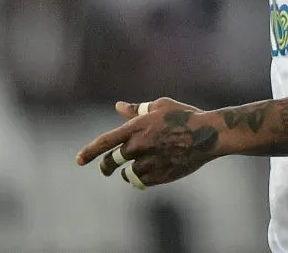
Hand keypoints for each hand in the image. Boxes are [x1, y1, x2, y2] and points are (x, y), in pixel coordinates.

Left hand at [75, 97, 220, 188]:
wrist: (208, 135)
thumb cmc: (185, 116)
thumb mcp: (160, 106)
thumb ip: (136, 109)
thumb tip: (119, 106)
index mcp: (136, 128)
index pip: (104, 142)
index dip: (89, 152)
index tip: (79, 160)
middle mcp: (138, 146)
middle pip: (111, 162)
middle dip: (106, 166)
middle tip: (106, 168)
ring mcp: (149, 163)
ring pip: (127, 174)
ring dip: (127, 172)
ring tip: (134, 168)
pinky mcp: (160, 176)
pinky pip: (142, 181)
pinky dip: (142, 178)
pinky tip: (150, 170)